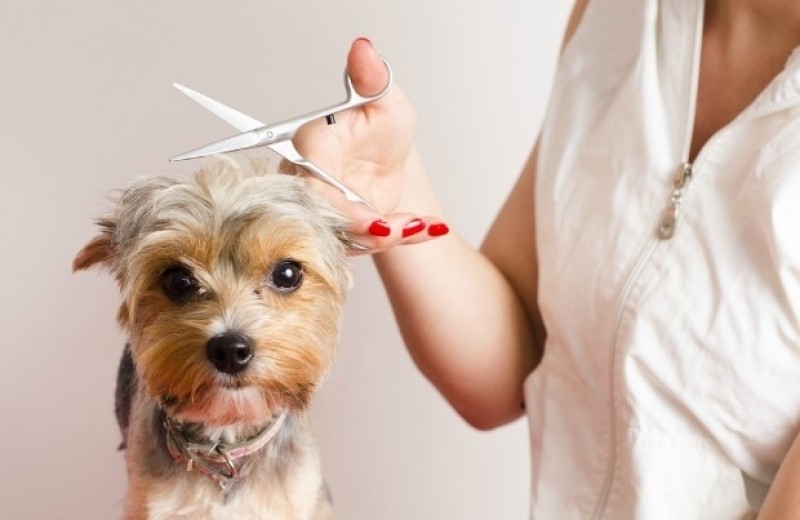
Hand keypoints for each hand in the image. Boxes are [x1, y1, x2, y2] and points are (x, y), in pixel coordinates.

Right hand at [289, 38, 448, 253]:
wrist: (391, 158)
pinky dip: (403, 238)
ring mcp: (326, 211)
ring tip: (421, 225)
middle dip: (366, 229)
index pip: (312, 182)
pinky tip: (428, 228)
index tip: (373, 219)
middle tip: (404, 227)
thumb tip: (364, 49)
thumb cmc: (380, 129)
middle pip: (326, 218)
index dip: (340, 205)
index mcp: (312, 148)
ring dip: (388, 235)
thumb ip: (372, 78)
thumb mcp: (384, 101)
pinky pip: (369, 243)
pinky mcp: (345, 231)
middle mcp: (310, 183)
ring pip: (347, 237)